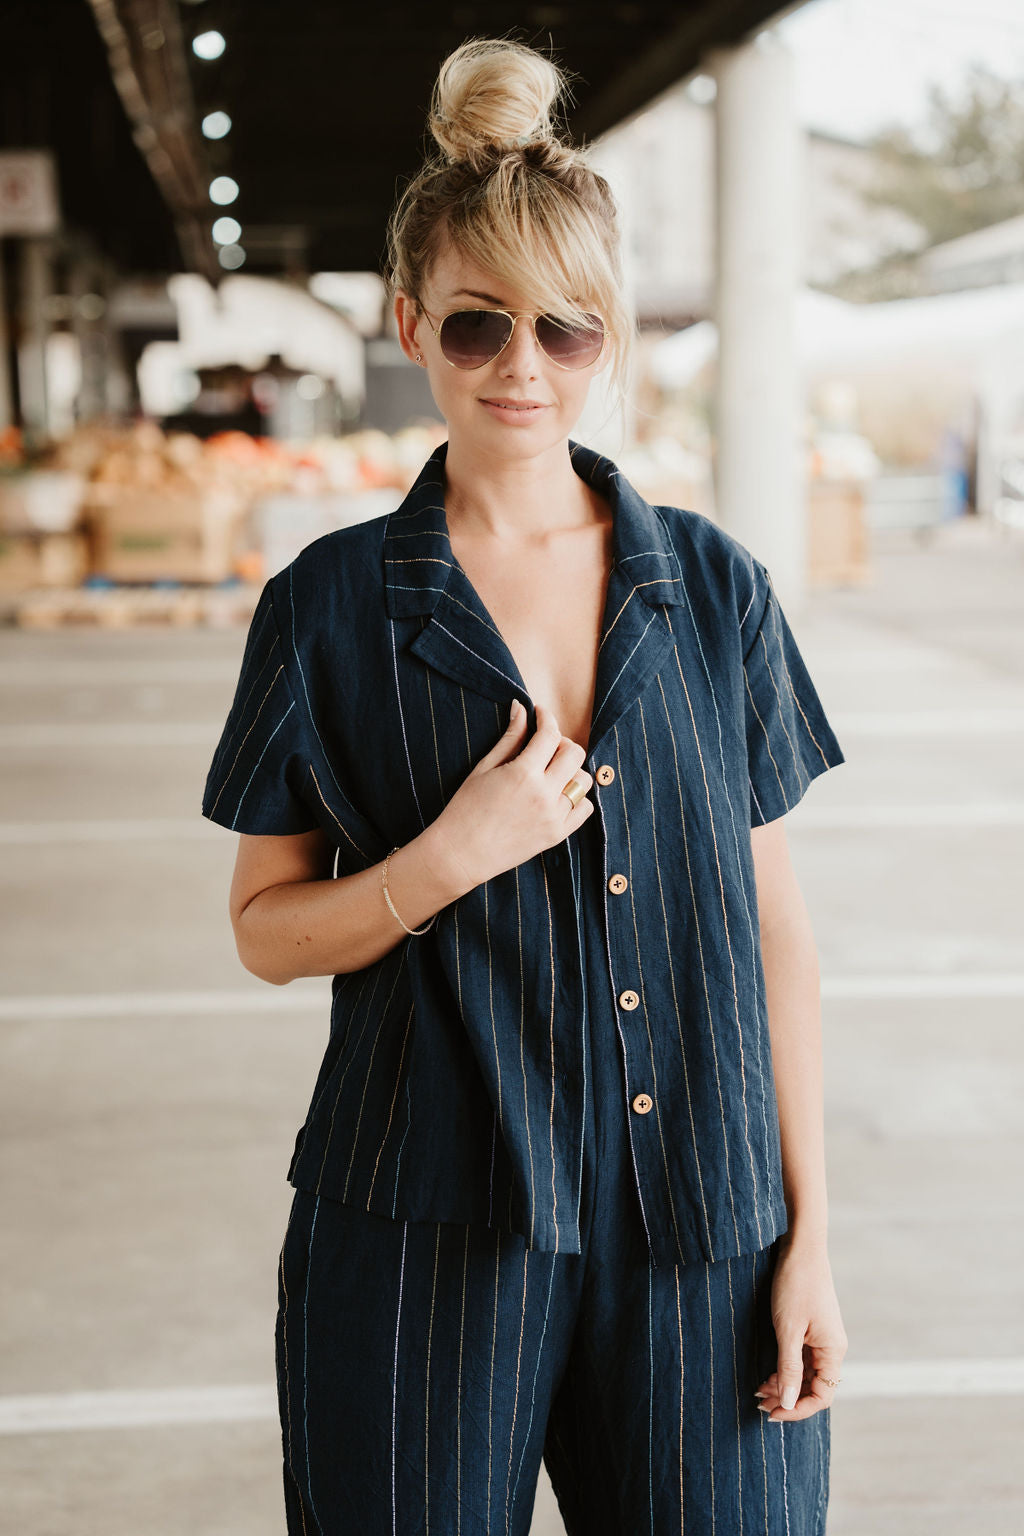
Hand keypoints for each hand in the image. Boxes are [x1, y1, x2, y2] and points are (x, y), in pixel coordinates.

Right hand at [428, 700, 593, 891]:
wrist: (461, 853)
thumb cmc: (465, 808)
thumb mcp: (484, 768)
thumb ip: (510, 737)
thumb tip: (521, 708)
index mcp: (523, 773)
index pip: (550, 734)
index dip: (547, 717)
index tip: (540, 714)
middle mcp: (544, 794)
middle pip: (575, 753)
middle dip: (561, 742)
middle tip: (545, 745)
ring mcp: (554, 816)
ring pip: (583, 780)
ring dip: (571, 770)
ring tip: (551, 772)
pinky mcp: (558, 835)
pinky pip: (585, 809)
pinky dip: (577, 797)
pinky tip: (558, 794)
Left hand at [755, 1237, 847, 1421]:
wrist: (801, 1248)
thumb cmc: (795, 1285)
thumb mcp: (787, 1330)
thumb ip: (789, 1368)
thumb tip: (788, 1403)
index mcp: (833, 1351)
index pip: (822, 1396)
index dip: (798, 1409)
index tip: (773, 1413)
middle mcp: (831, 1348)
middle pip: (813, 1387)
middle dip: (787, 1398)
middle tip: (758, 1403)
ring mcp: (822, 1338)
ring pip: (805, 1374)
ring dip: (784, 1384)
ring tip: (759, 1391)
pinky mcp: (811, 1328)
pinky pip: (801, 1359)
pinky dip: (785, 1368)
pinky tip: (767, 1373)